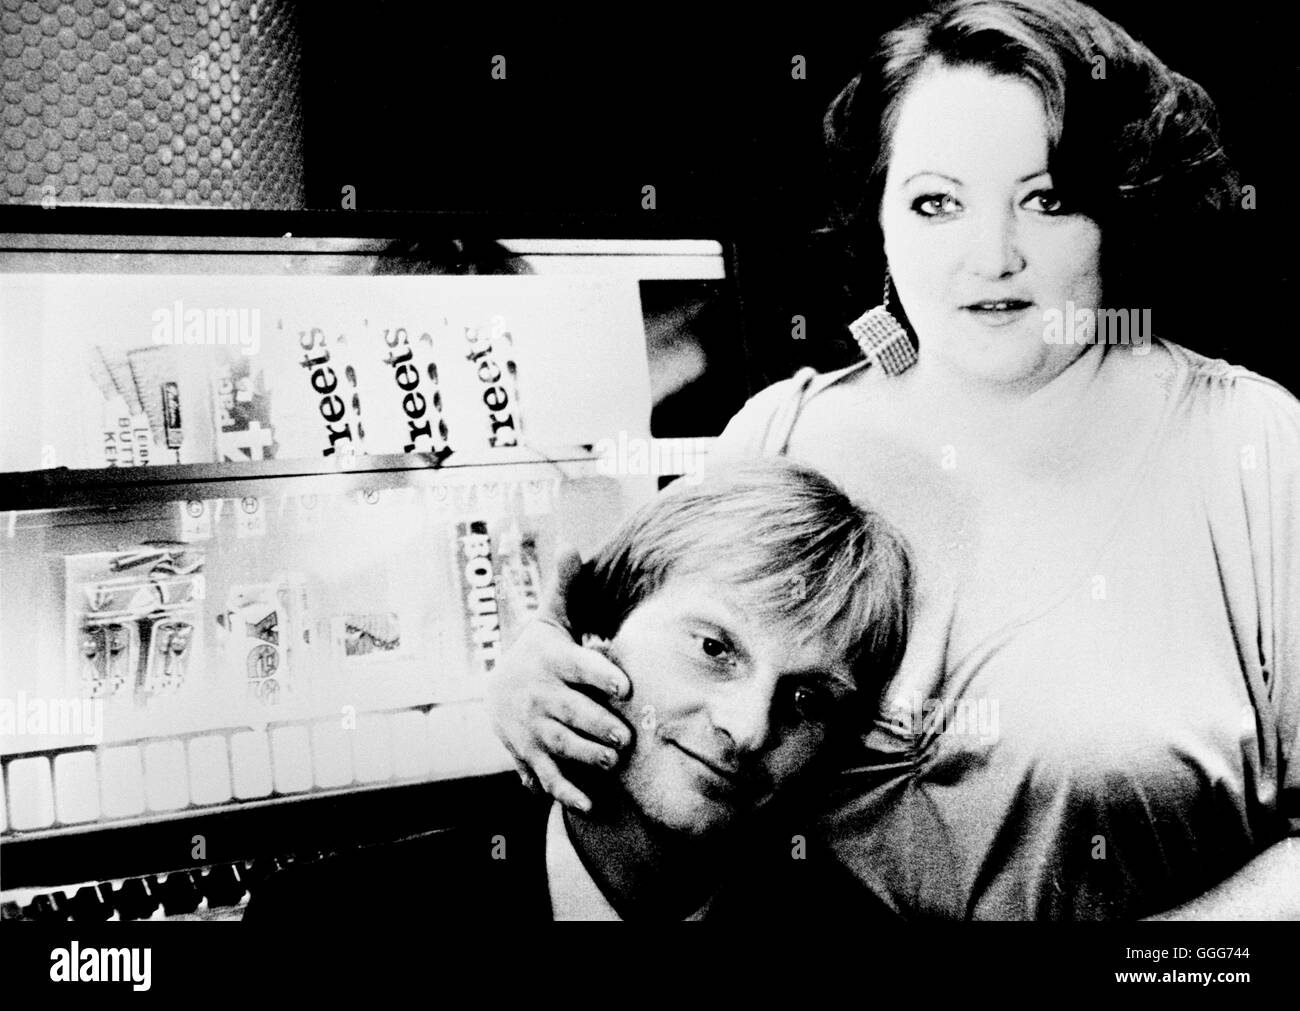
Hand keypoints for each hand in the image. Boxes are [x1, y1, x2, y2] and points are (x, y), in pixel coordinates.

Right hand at [487, 547, 633, 810]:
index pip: (577, 666)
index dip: (600, 675)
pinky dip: (566, 792)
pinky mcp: (529, 754)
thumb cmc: (540, 652)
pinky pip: (548, 776)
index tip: (625, 685)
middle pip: (570, 712)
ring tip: (613, 760)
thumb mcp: (550, 620)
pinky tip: (590, 803)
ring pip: (561, 744)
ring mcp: (532, 728)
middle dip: (597, 725)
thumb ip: (566, 587)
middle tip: (625, 736)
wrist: (498, 690)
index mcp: (552, 660)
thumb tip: (572, 544)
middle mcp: (540, 695)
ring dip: (586, 756)